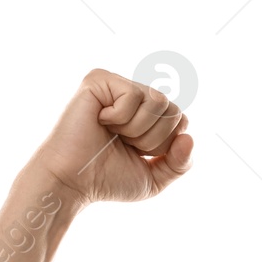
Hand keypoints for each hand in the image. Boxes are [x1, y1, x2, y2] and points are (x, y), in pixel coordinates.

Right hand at [27, 68, 192, 206]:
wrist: (72, 181)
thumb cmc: (106, 180)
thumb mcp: (154, 178)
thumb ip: (180, 163)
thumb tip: (189, 137)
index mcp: (146, 116)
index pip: (181, 121)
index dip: (165, 145)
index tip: (138, 154)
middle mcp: (133, 96)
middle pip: (173, 110)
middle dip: (153, 139)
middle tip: (123, 144)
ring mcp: (116, 85)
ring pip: (158, 101)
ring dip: (138, 129)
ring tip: (112, 133)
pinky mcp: (100, 79)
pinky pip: (133, 95)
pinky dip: (120, 118)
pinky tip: (100, 121)